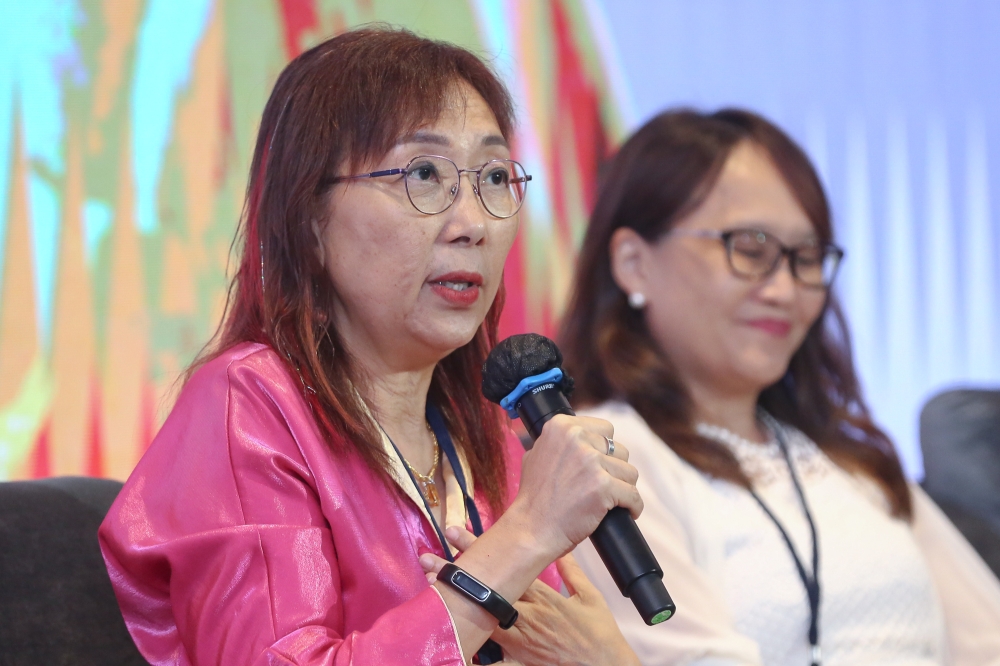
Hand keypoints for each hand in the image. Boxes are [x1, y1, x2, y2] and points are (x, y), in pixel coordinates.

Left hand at [420, 528, 639, 665]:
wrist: (604, 665)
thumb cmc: (599, 633)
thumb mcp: (590, 597)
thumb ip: (573, 572)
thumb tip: (562, 548)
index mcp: (542, 595)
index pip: (507, 565)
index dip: (480, 547)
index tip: (455, 531)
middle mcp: (526, 615)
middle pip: (485, 590)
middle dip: (457, 574)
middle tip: (427, 559)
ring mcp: (519, 640)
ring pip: (480, 619)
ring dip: (456, 605)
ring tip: (430, 593)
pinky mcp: (519, 661)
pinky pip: (492, 661)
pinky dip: (474, 656)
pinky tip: (451, 647)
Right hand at [506, 415, 641, 559]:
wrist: (531, 528)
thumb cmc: (533, 497)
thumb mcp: (536, 454)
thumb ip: (558, 442)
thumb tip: (578, 437)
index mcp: (561, 426)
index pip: (605, 429)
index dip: (604, 450)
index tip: (599, 465)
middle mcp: (577, 438)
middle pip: (619, 450)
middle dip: (614, 469)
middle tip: (603, 487)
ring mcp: (591, 462)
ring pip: (629, 472)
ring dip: (623, 488)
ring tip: (611, 501)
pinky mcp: (603, 486)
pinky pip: (633, 495)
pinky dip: (632, 506)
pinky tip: (626, 512)